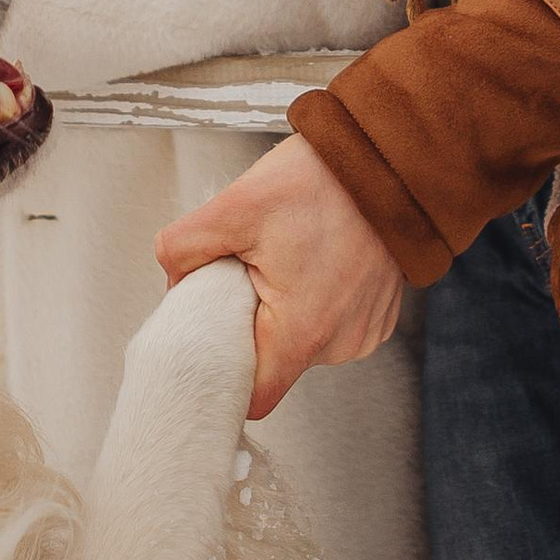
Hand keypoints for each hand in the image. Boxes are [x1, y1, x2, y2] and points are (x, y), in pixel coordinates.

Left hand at [154, 137, 404, 419]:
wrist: (386, 163)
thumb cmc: (320, 183)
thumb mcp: (234, 205)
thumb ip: (182, 248)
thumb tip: (174, 283)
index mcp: (304, 331)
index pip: (252, 396)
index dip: (223, 376)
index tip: (211, 343)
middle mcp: (340, 344)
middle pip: (276, 366)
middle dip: (251, 331)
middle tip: (246, 279)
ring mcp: (364, 333)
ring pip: (302, 346)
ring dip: (285, 316)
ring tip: (286, 265)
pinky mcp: (378, 318)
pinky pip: (332, 329)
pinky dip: (315, 305)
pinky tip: (313, 265)